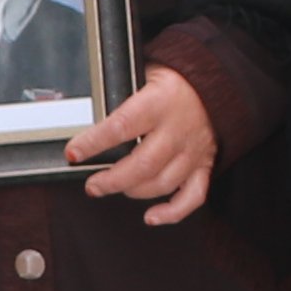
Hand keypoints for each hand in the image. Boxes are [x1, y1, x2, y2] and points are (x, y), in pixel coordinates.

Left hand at [71, 66, 218, 223]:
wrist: (216, 82)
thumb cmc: (175, 80)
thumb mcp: (144, 73)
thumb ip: (120, 93)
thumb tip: (84, 110)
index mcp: (160, 101)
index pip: (121, 126)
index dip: (94, 143)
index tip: (74, 153)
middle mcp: (178, 128)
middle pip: (143, 164)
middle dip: (111, 180)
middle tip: (92, 185)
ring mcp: (193, 150)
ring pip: (163, 183)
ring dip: (133, 191)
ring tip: (113, 188)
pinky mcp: (205, 164)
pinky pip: (193, 196)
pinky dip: (172, 212)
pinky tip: (151, 216)